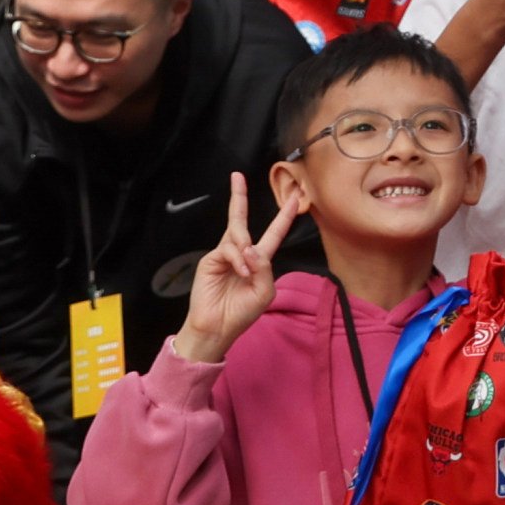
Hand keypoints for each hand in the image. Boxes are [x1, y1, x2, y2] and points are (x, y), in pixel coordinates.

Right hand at [176, 174, 297, 365]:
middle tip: (237, 176)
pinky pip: (228, 249)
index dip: (283, 216)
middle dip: (239, 197)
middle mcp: (241, 254)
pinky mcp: (210, 260)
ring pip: (238, 235)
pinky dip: (237, 259)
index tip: (294, 197)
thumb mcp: (264, 292)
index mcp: (259, 261)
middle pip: (240, 220)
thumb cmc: (242, 313)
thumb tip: (251, 247)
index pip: (273, 233)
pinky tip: (240, 272)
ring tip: (245, 271)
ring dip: (246, 250)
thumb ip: (265, 267)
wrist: (217, 328)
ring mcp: (224, 256)